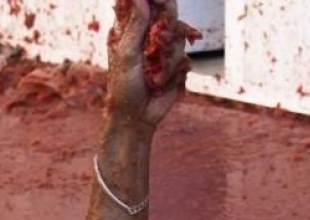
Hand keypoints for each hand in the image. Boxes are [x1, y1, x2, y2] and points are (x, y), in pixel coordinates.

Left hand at [106, 0, 189, 129]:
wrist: (137, 117)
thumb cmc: (124, 87)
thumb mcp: (126, 54)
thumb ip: (135, 25)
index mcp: (132, 29)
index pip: (145, 4)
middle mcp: (149, 36)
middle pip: (169, 12)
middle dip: (168, 22)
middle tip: (161, 39)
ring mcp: (164, 50)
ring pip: (179, 36)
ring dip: (169, 58)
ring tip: (155, 78)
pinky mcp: (176, 66)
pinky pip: (185, 58)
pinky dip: (174, 72)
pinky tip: (161, 84)